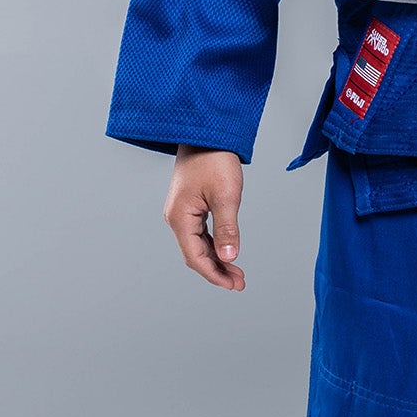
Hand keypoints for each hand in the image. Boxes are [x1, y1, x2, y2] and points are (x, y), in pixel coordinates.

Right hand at [164, 146, 245, 289]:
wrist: (205, 132)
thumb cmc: (214, 159)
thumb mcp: (226, 196)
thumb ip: (227, 229)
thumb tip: (230, 257)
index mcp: (180, 218)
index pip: (195, 257)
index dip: (214, 274)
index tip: (233, 285)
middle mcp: (176, 218)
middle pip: (195, 254)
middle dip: (217, 270)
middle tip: (239, 282)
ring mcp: (181, 212)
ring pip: (198, 245)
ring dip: (216, 259)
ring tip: (237, 272)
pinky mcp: (189, 206)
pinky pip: (200, 233)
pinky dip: (214, 245)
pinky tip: (227, 252)